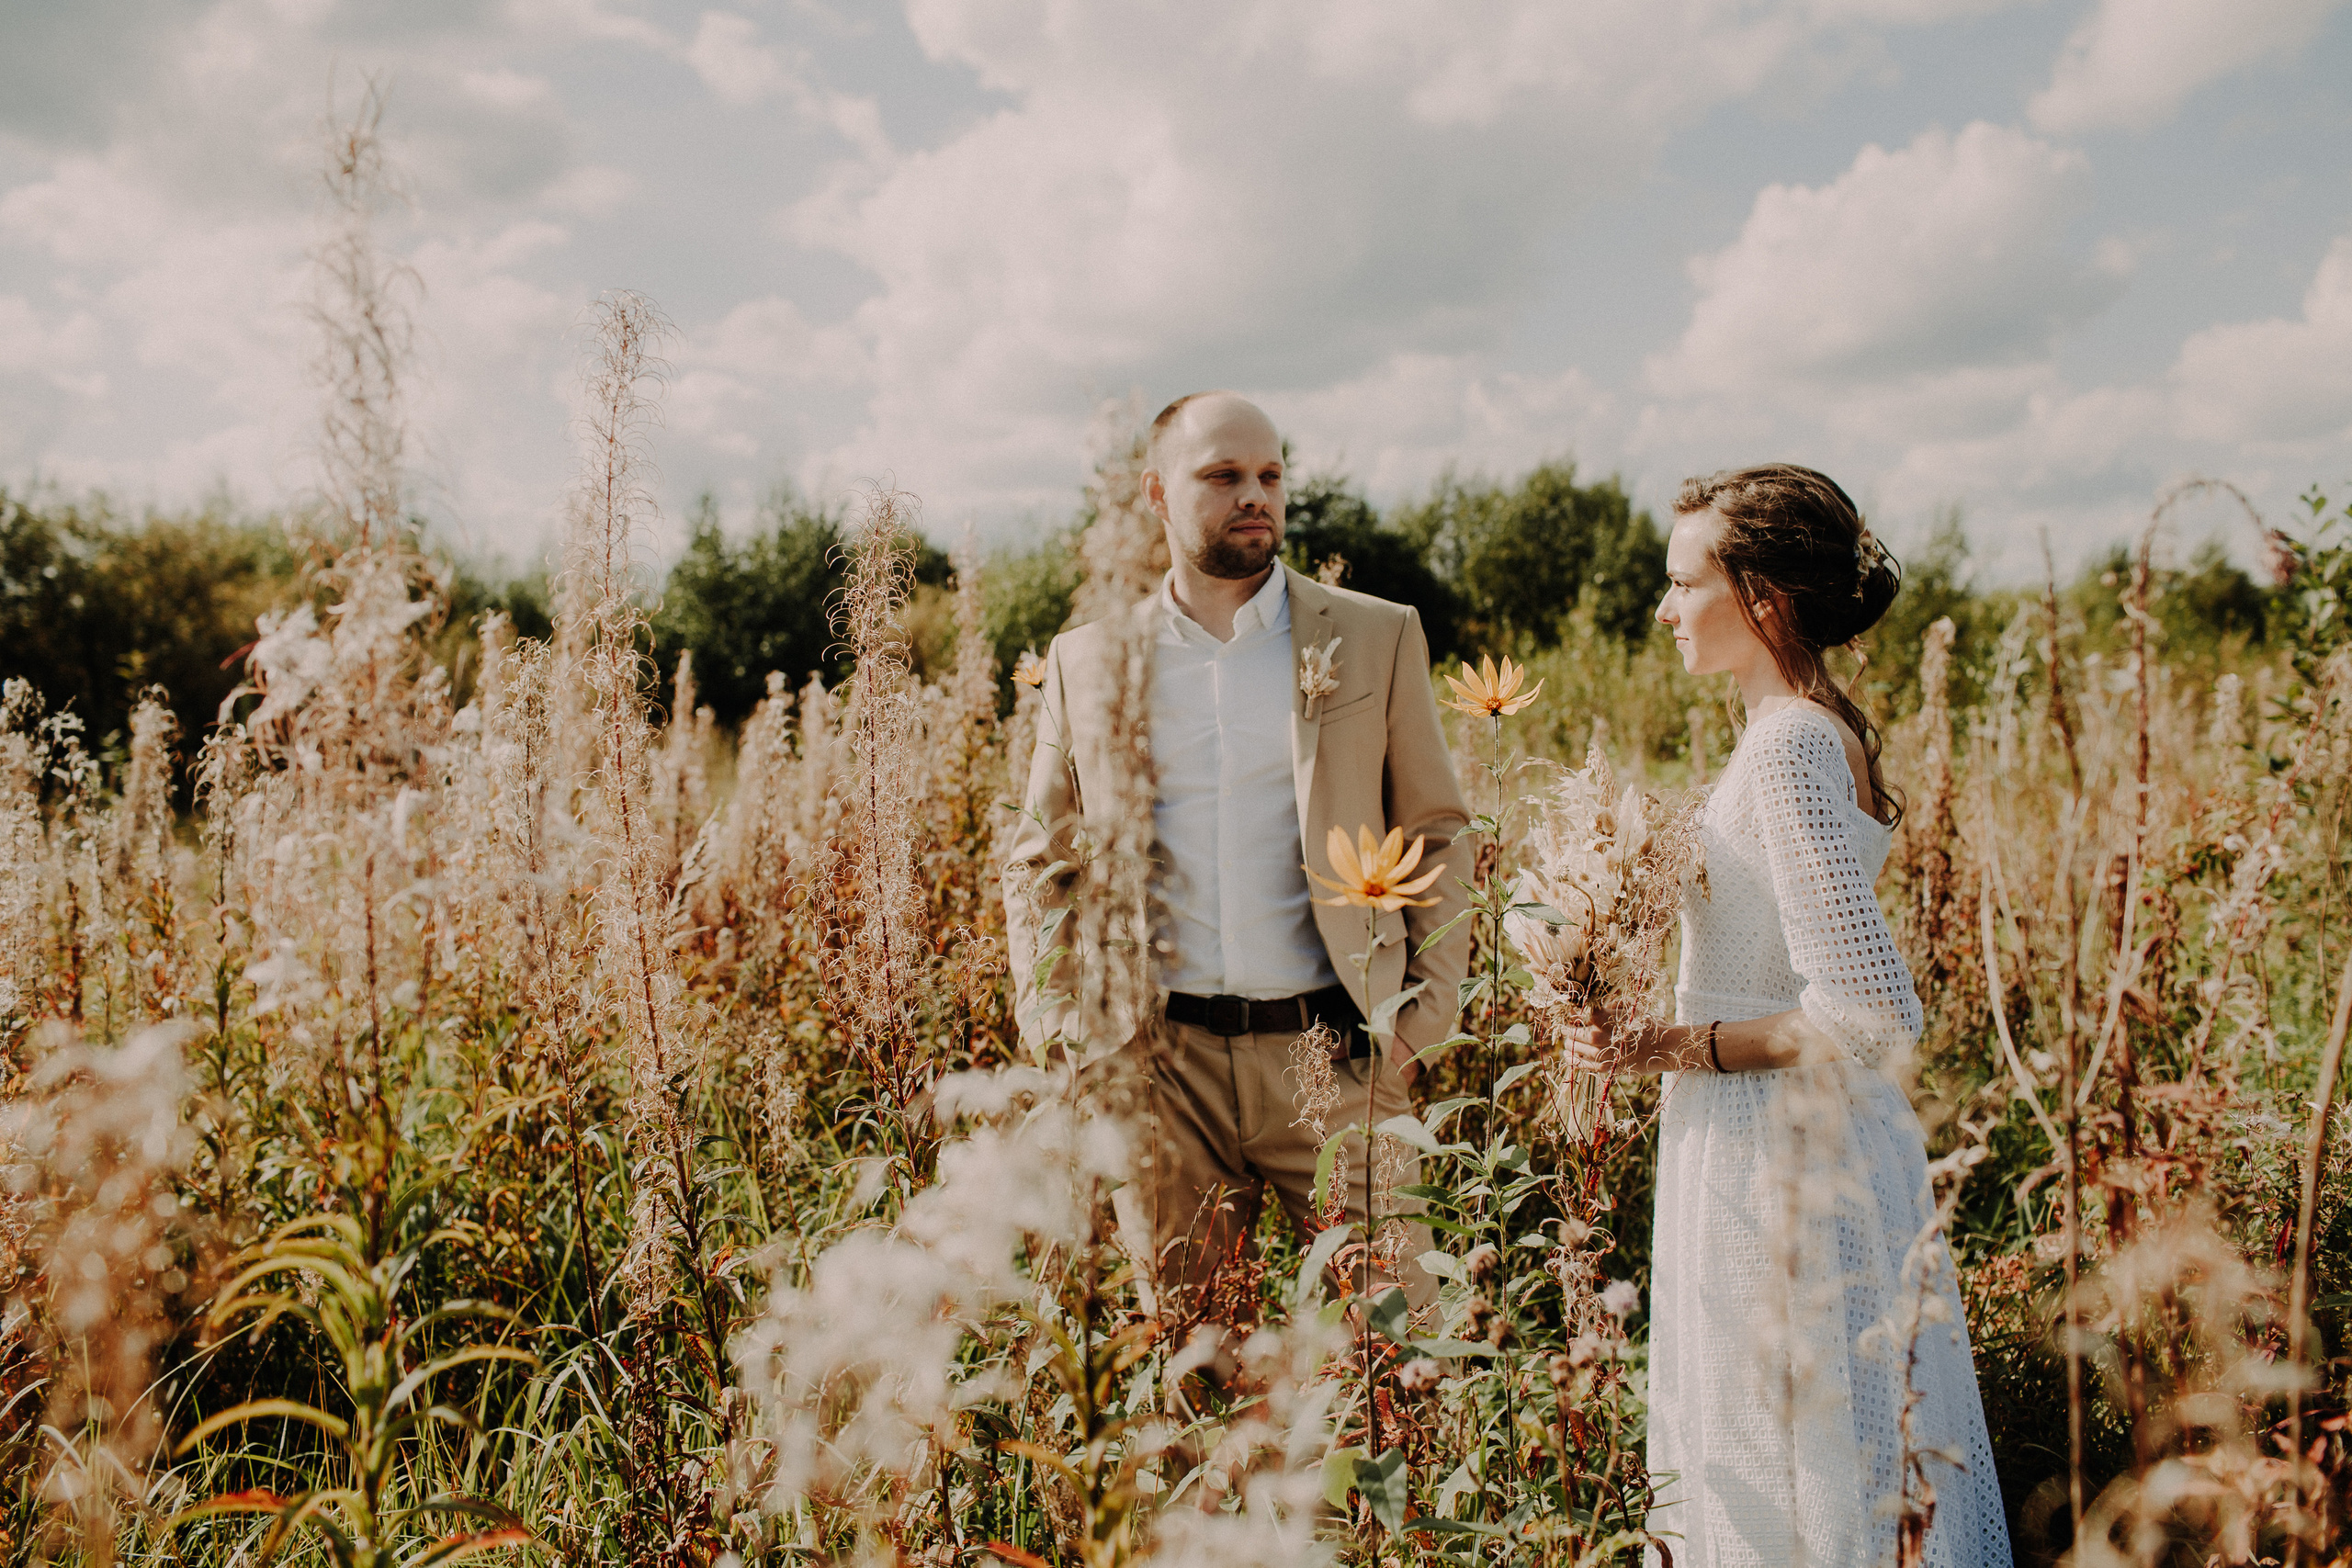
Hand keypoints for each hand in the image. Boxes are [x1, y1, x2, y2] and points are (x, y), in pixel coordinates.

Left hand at [1561, 1008, 1687, 1075]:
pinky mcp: (1606, 1067)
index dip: (1574, 1010)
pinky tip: (1568, 1056)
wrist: (1664, 1048)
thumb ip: (1612, 1006)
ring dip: (1569, 1044)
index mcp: (1603, 1018)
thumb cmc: (1648, 1025)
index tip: (1571, 1011)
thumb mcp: (1630, 1009)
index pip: (1579, 1012)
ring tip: (1567, 1041)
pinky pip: (1582, 1064)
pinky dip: (1573, 1060)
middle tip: (1565, 1026)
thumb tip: (1601, 1005)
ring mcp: (1601, 1053)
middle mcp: (1599, 1036)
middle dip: (1568, 1028)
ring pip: (1574, 1048)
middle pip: (1573, 1031)